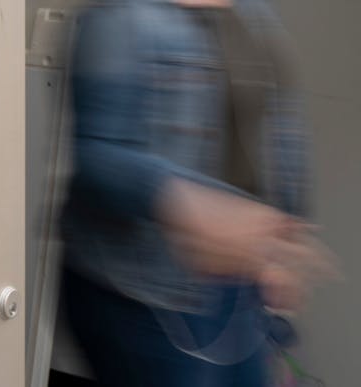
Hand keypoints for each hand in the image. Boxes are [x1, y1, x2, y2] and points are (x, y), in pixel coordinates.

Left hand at [159, 179, 338, 307]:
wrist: (176, 200)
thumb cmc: (185, 236)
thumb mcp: (205, 268)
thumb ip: (232, 277)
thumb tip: (249, 283)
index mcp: (251, 257)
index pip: (284, 282)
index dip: (289, 297)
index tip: (287, 306)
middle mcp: (263, 239)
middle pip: (302, 263)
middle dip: (310, 282)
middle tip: (307, 295)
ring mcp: (264, 222)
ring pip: (302, 241)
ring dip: (319, 257)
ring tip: (330, 268)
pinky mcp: (259, 208)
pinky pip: (287, 219)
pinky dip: (302, 227)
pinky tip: (312, 230)